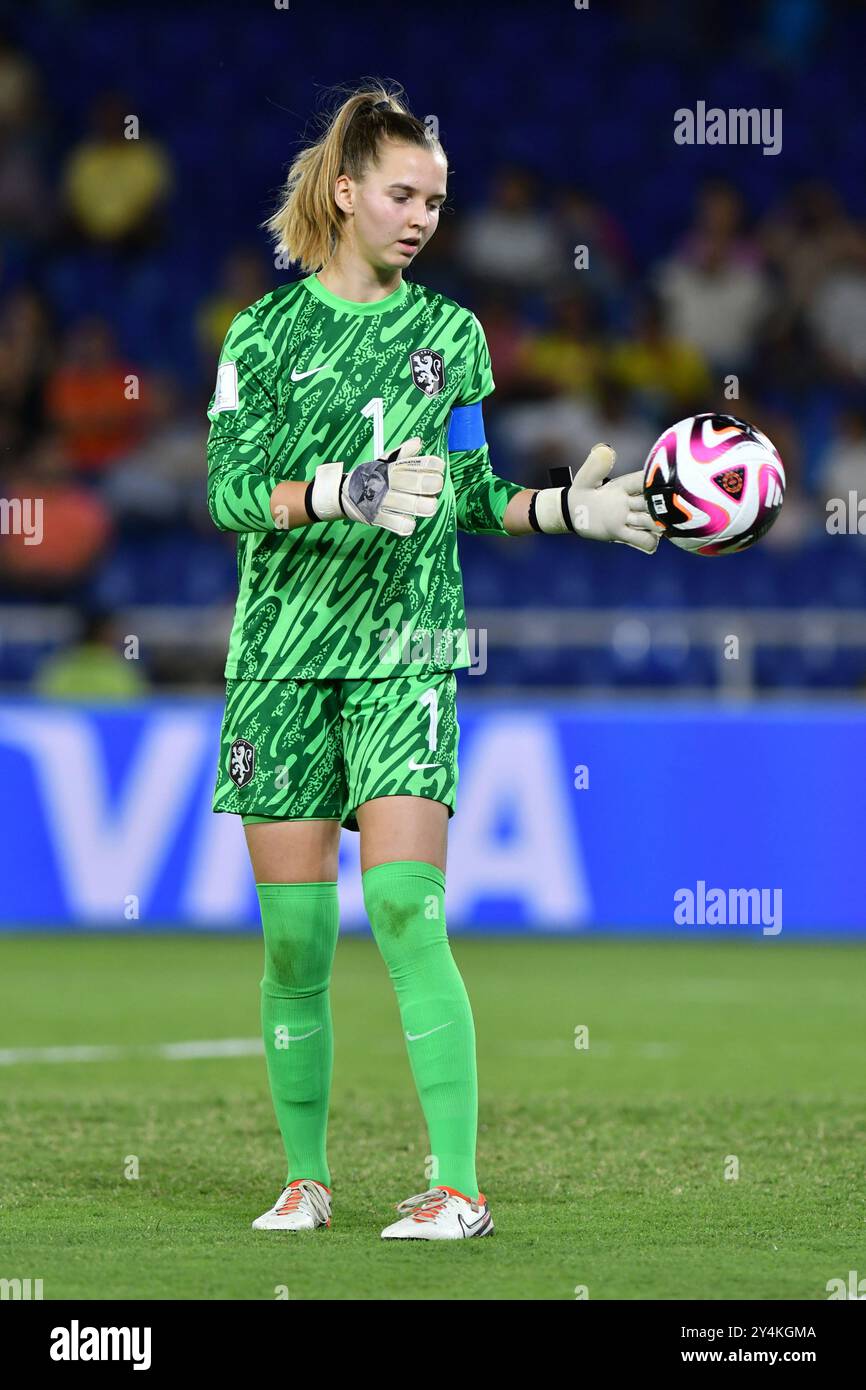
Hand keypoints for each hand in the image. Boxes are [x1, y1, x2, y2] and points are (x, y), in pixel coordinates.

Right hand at [306, 437, 444, 536]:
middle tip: (437, 486)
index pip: (412, 463)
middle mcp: (385, 482)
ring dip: (421, 505)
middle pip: (411, 482)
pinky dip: (404, 525)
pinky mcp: (375, 517)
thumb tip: (418, 442)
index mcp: (389, 468)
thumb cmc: (368, 477)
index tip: (439, 466)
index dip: (429, 464)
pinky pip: (393, 523)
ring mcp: (380, 500)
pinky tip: (410, 524)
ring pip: (406, 504)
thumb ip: (403, 454)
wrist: (340, 494)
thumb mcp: (383, 463)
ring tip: (430, 507)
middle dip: (429, 483)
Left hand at [531, 443, 658, 552]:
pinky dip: (648, 541)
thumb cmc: (581, 491)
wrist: (571, 513)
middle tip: (662, 510)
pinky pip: (644, 540)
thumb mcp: (586, 478)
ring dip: (655, 525)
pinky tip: (647, 541)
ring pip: (652, 521)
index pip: (645, 481)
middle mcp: (630, 501)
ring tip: (658, 526)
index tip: (660, 484)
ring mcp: (628, 519)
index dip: (654, 482)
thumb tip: (605, 450)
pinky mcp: (622, 534)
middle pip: (654, 503)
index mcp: (624, 485)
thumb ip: (596, 465)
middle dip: (660, 506)